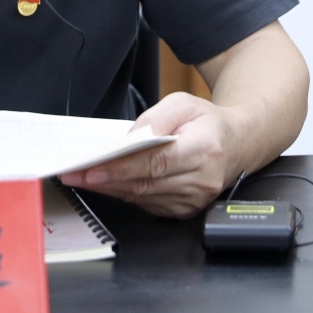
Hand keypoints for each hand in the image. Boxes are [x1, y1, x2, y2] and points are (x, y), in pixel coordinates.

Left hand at [59, 92, 234, 217]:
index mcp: (204, 150)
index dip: (121, 169)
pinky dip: (126, 194)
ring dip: (111, 190)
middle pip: (145, 183)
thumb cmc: (208, 123)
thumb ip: (154, 119)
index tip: (92, 169)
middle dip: (105, 180)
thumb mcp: (182, 103)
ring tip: (83, 179)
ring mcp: (195, 200)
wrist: (237, 143)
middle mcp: (202, 180)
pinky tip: (107, 185)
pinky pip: (149, 204)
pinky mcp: (187, 210)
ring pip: (144, 197)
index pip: (155, 163)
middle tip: (75, 174)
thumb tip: (127, 139)